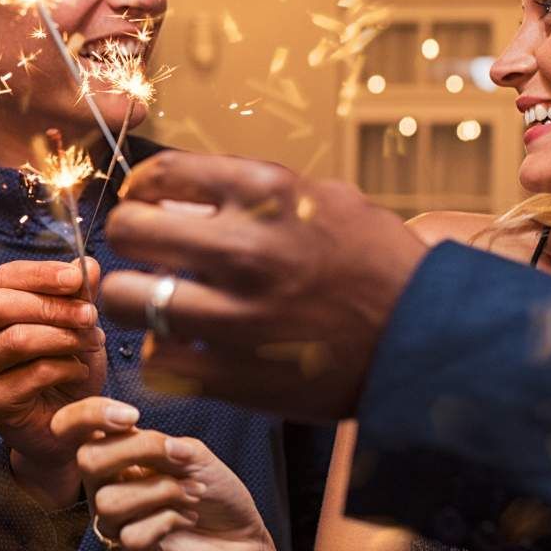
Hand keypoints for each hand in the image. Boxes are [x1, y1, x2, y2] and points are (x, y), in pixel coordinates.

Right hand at [0, 258, 106, 506]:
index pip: (4, 277)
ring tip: (93, 342)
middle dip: (53, 306)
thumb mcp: (78, 326)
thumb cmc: (68, 372)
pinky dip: (65, 367)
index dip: (41, 274)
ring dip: (64, 336)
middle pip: (2, 304)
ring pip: (17, 339)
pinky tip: (80, 371)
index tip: (78, 277)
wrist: (70, 428)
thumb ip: (78, 295)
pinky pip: (30, 373)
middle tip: (91, 315)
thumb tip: (86, 262)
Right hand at [53, 397, 294, 550]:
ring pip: (110, 501)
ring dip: (162, 490)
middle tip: (178, 457)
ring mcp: (117, 531)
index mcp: (116, 461)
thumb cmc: (217, 497)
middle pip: (87, 459)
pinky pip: (131, 536)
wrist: (247, 543)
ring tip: (193, 494)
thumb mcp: (195, 456)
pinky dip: (167, 521)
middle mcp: (107, 493)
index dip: (87, 414)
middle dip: (138, 449)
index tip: (131, 415)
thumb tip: (144, 441)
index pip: (72, 430)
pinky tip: (187, 519)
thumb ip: (166, 443)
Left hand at [99, 152, 426, 421]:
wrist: (426, 341)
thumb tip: (173, 195)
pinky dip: (164, 353)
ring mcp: (236, 316)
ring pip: (124, 298)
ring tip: (158, 301)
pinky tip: (189, 346)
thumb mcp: (321, 199)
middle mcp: (246, 249)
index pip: (159, 174)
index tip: (147, 203)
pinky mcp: (234, 376)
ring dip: (134, 298)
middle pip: (127, 231)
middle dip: (129, 239)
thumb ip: (246, 191)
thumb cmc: (373, 264)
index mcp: (267, 193)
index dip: (141, 190)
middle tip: (148, 254)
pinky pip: (155, 359)